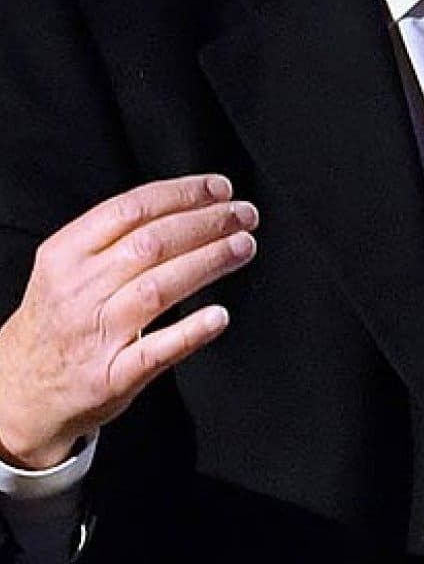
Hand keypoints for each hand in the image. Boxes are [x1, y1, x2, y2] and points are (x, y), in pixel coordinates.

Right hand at [0, 173, 257, 469]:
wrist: (16, 392)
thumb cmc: (57, 318)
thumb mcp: (66, 265)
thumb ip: (113, 235)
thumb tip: (186, 203)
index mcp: (67, 252)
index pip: (132, 208)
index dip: (183, 194)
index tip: (220, 189)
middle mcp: (79, 289)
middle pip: (152, 243)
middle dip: (207, 224)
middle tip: (244, 215)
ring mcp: (95, 334)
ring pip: (158, 289)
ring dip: (209, 263)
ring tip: (243, 247)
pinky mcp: (110, 377)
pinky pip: (155, 351)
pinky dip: (190, 332)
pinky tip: (219, 316)